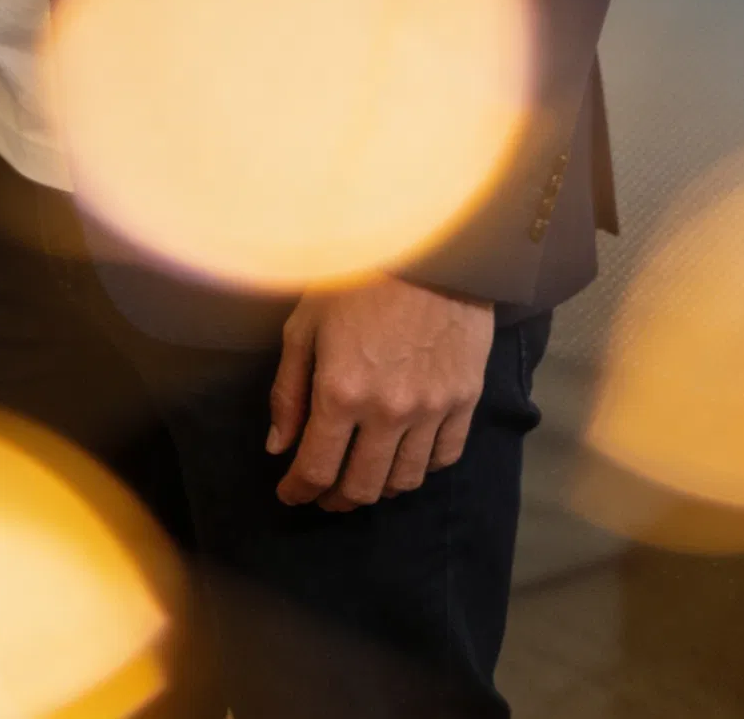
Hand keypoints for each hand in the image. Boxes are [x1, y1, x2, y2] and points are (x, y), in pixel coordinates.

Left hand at [267, 277, 494, 511]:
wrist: (428, 244)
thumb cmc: (357, 277)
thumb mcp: (306, 323)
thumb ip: (288, 390)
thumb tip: (278, 447)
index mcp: (340, 392)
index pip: (316, 469)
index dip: (298, 490)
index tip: (290, 493)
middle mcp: (387, 411)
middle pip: (361, 487)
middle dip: (335, 499)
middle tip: (324, 492)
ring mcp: (431, 408)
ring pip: (404, 481)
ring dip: (378, 489)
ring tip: (364, 477)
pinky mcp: (464, 398)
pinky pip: (444, 457)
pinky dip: (421, 467)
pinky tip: (405, 456)